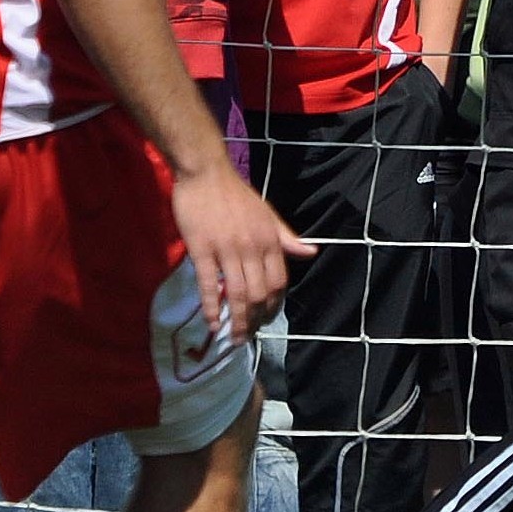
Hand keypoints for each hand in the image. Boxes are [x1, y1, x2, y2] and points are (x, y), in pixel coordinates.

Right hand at [173, 164, 314, 344]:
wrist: (206, 173)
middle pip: (259, 294)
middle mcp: (252, 248)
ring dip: (237, 320)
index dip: (274, 306)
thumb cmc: (236, 195)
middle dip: (256, 320)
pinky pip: (207, 284)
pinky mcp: (201, 249)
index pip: (279, 282)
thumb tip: (311, 253)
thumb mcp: (268, 214)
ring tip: (234, 338)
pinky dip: (211, 307)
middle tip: (248, 335)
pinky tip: (213, 323)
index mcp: (270, 240)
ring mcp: (226, 250)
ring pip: (236, 294)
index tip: (266, 319)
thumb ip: (287, 238)